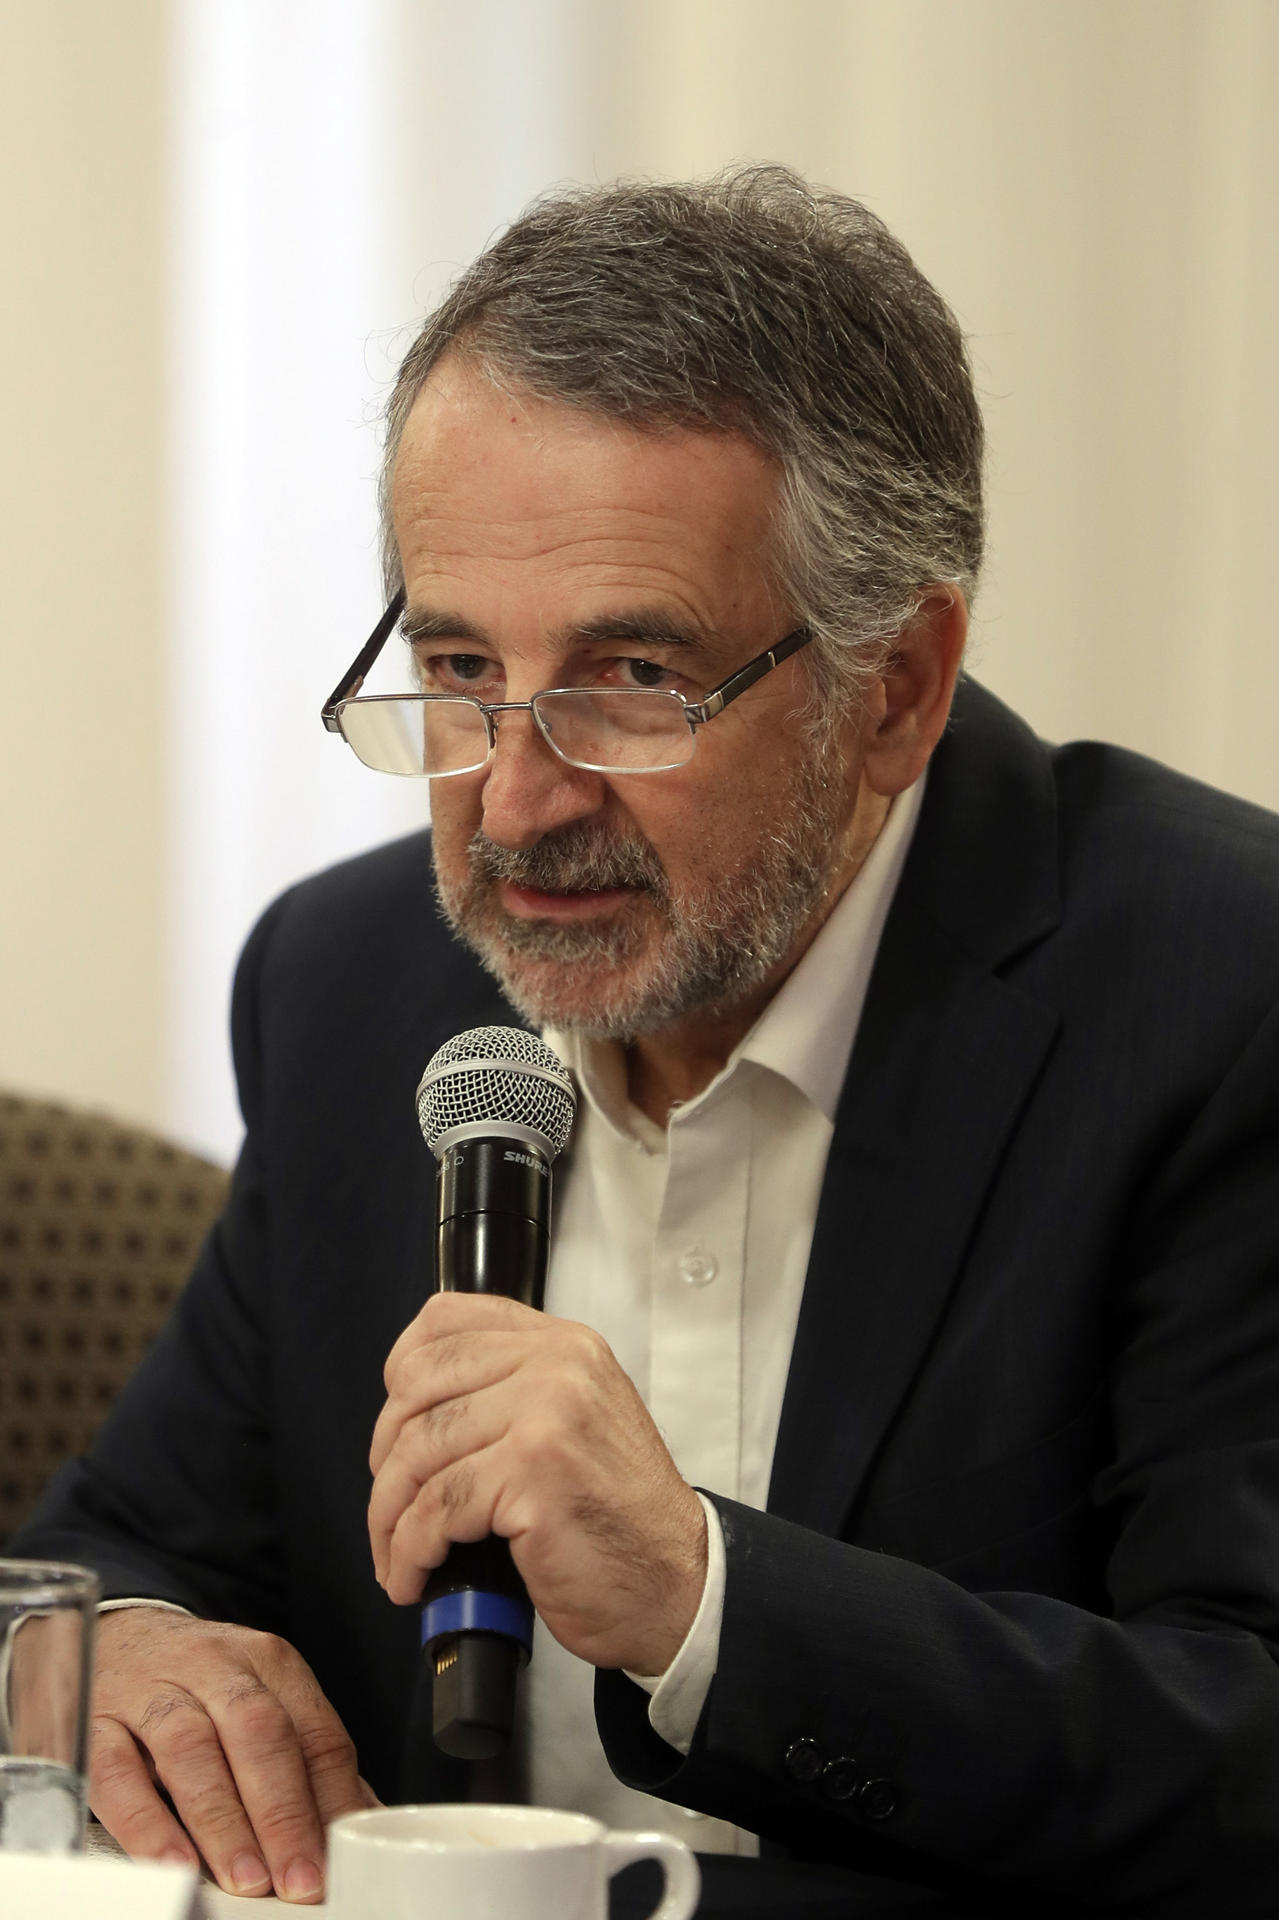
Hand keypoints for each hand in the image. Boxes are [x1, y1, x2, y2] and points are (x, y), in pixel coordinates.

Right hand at [89, 1608, 377, 1900]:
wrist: (120, 1634)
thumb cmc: (202, 1685)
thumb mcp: (263, 1699)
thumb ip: (306, 1758)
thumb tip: (358, 1822)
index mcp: (270, 1662)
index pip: (315, 1731)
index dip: (332, 1799)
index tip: (338, 1858)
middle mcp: (214, 1666)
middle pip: (258, 1733)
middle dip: (283, 1813)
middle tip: (297, 1878)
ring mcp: (151, 1689)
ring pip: (191, 1749)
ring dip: (223, 1821)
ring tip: (246, 1878)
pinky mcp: (96, 1719)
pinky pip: (117, 1771)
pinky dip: (146, 1821)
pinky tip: (172, 1861)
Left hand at [368, 1291, 707, 1673]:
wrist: (676, 1583)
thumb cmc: (619, 1519)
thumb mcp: (575, 1422)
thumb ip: (513, 1392)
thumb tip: (416, 1411)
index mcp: (563, 1344)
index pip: (446, 1318)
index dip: (400, 1371)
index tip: (393, 1425)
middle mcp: (557, 1364)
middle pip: (418, 1384)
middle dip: (385, 1455)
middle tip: (391, 1506)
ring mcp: (547, 1414)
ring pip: (418, 1450)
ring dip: (389, 1515)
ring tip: (397, 1555)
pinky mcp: (533, 1472)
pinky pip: (435, 1507)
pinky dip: (410, 1550)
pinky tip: (416, 1575)